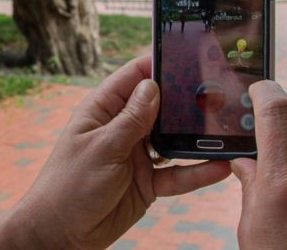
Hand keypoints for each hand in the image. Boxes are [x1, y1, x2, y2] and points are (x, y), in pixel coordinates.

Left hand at [0, 56, 229, 248]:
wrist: (61, 236)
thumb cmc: (69, 186)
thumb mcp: (102, 148)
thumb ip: (131, 119)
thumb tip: (154, 86)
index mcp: (104, 110)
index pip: (135, 77)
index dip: (159, 63)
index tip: (188, 54)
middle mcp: (124, 127)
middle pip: (161, 106)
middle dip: (186, 100)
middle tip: (218, 91)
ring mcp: (139, 154)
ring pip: (174, 139)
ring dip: (196, 136)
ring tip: (225, 127)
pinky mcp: (150, 181)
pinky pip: (179, 173)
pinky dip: (198, 172)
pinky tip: (220, 167)